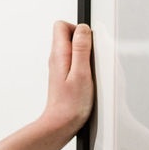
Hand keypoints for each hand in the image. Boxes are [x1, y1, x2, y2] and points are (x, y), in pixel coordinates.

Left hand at [38, 20, 94, 139]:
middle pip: (66, 34)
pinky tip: (87, 77)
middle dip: (83, 39)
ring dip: (83, 53)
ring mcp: (59, 67)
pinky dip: (82, 64)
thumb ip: (81, 48)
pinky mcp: (63, 76)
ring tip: (90, 69)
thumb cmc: (71, 104)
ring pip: (71, 48)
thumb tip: (83, 28)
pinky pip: (73, 61)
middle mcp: (56, 58)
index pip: (61, 25)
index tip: (90, 42)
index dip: (79, 28)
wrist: (61, 124)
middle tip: (92, 57)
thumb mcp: (81, 73)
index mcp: (59, 54)